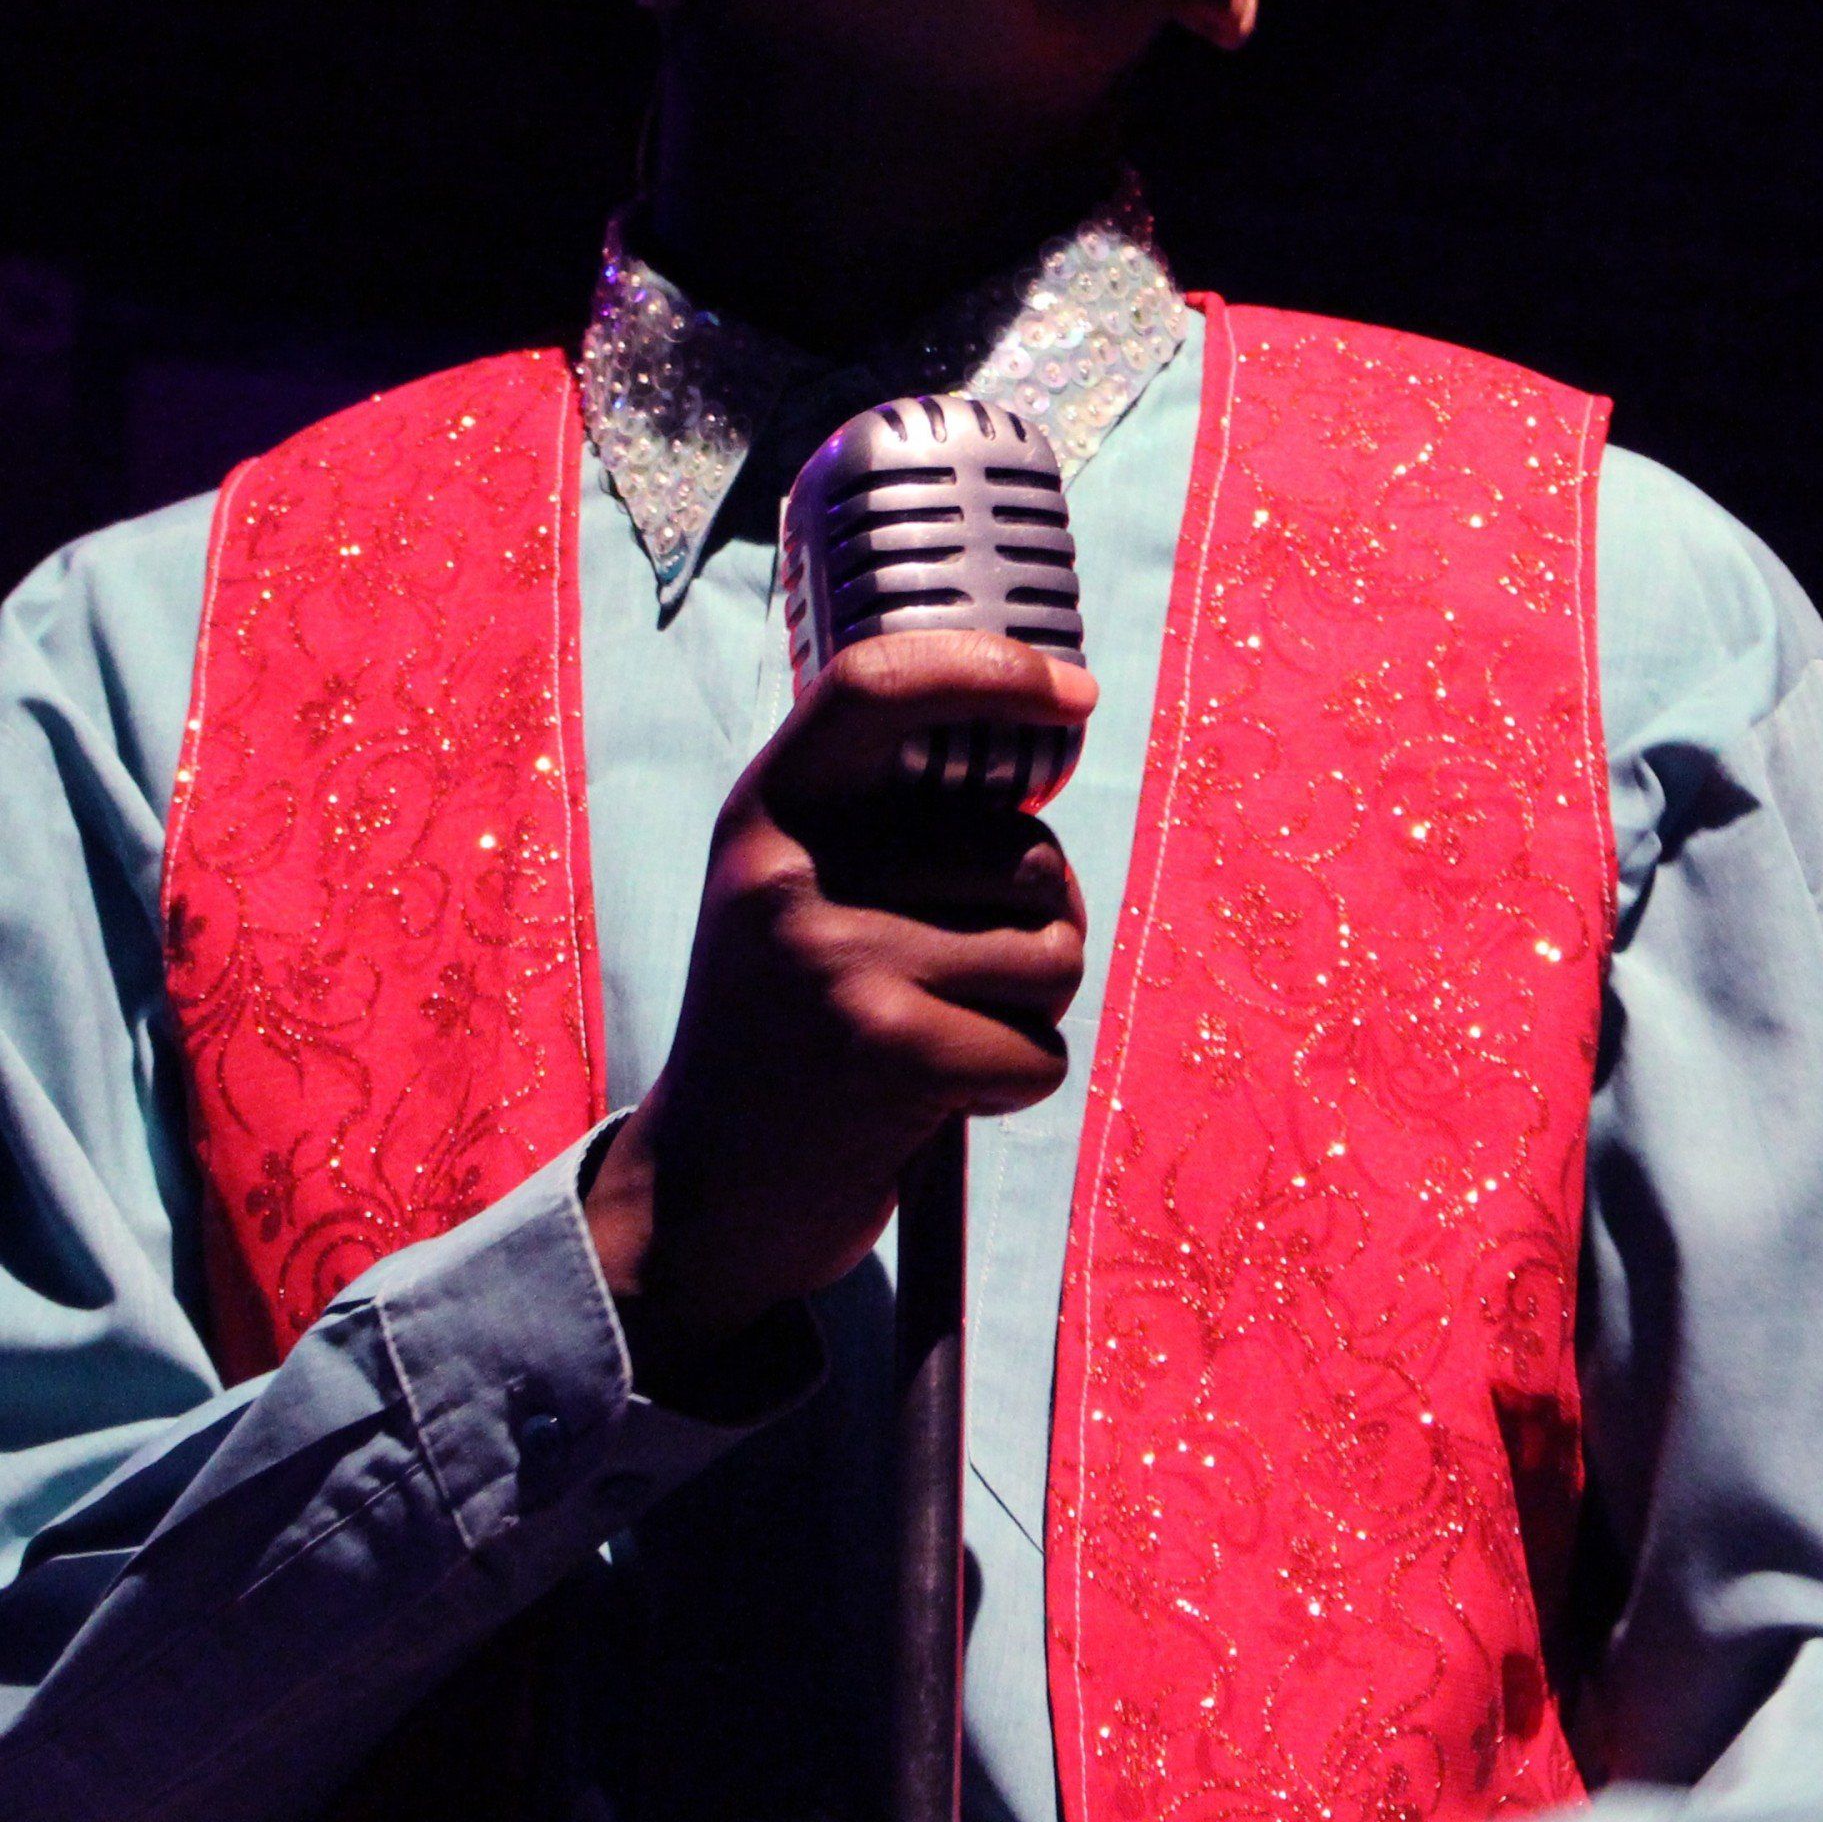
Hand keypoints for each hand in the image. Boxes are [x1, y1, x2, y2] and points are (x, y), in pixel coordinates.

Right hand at [584, 631, 1093, 1388]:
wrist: (704, 1196)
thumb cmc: (785, 1030)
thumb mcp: (789, 891)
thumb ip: (880, 818)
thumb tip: (1040, 738)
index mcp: (768, 812)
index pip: (879, 685)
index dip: (991, 669)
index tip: (1075, 693)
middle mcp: (791, 871)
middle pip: (1020, 854)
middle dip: (1035, 922)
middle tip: (960, 978)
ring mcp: (835, 958)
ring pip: (1049, 952)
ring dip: (1029, 1011)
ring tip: (946, 1035)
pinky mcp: (888, 1050)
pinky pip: (1040, 1050)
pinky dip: (1015, 1085)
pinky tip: (938, 1100)